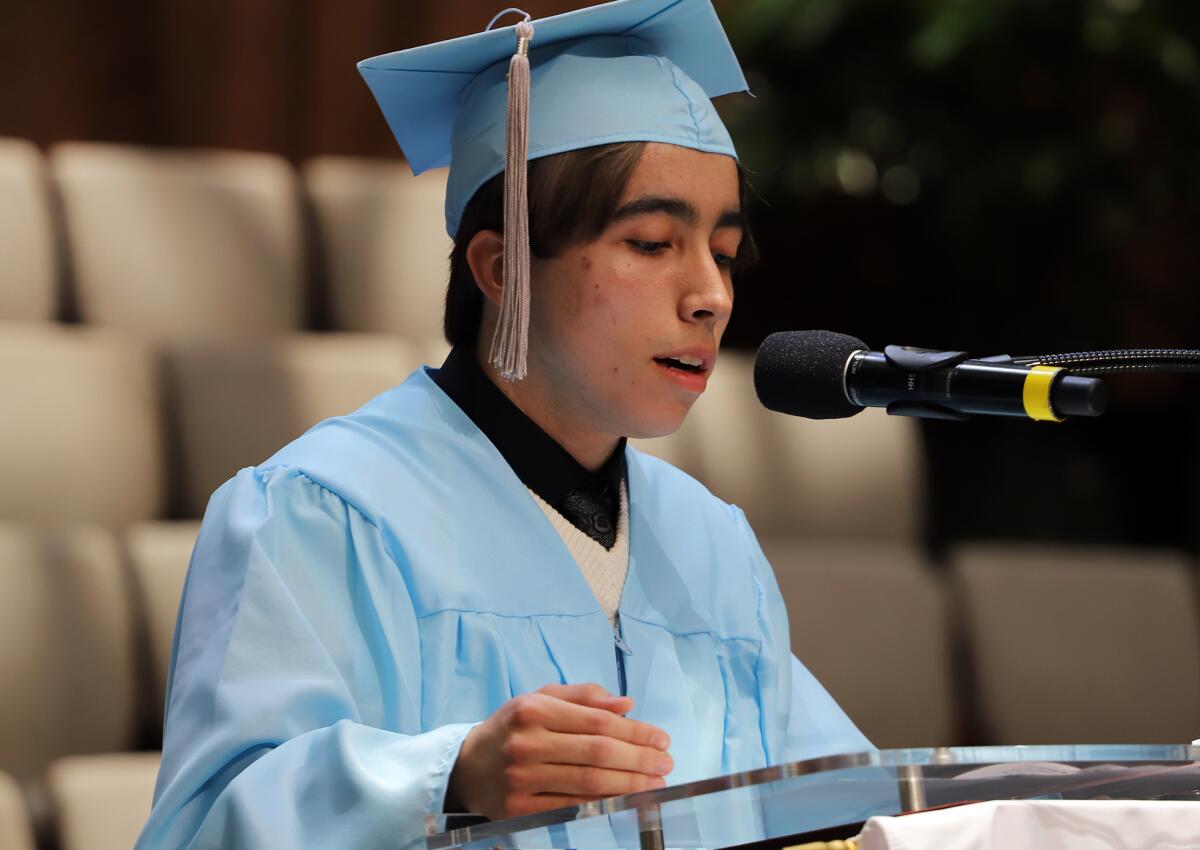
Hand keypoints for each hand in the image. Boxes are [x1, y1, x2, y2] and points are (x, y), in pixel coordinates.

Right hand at [445, 683, 672, 818]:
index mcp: (533, 709)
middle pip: (597, 752)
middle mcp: (526, 742)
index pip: (597, 721)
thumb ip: (584, 696)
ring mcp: (522, 778)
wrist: (468, 766)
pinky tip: (627, 798)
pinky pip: (573, 806)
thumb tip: (626, 705)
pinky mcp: (520, 808)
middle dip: (639, 759)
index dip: (635, 731)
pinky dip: (604, 803)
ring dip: (630, 784)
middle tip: (666, 762)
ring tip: (656, 782)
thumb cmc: (513, 727)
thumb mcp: (541, 698)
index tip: (662, 738)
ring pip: (589, 782)